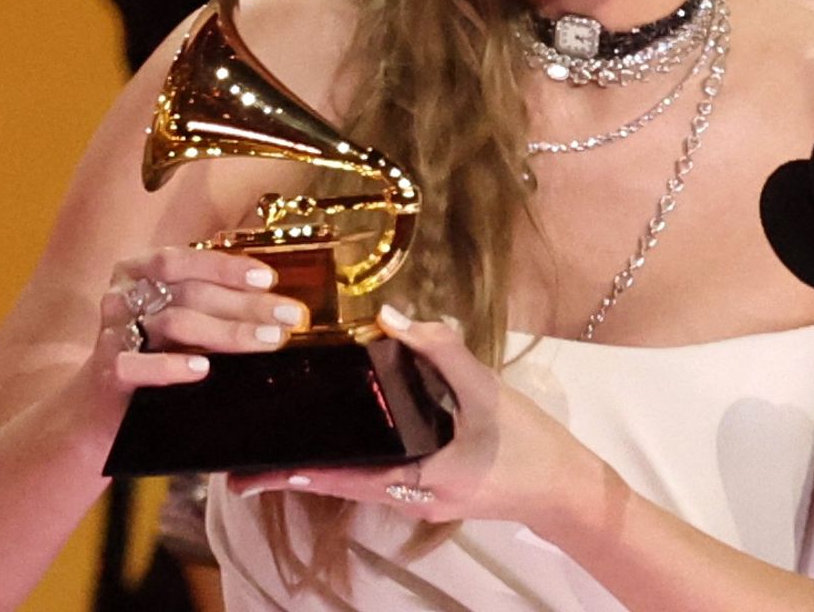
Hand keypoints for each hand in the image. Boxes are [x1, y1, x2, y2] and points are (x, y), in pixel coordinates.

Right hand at [84, 247, 310, 394]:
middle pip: (189, 293)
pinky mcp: (107, 375)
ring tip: (268, 341)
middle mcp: (122, 297)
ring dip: (227, 332)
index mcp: (137, 272)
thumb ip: (209, 300)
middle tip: (289, 316)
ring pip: (174, 324)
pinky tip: (203, 369)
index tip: (268, 279)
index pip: (181, 259)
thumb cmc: (149, 354)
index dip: (225, 266)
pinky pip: (136, 365)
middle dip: (246, 304)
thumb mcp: (175, 318)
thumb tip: (274, 298)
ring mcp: (112, 335)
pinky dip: (171, 366)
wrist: (94, 409)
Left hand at [229, 307, 612, 532]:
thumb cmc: (529, 443)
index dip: (297, 474)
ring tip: (280, 446)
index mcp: (419, 481)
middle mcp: (409, 499)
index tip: (255, 470)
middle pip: (341, 482)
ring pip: (358, 480)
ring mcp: (418, 500)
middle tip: (247, 460)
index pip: (344, 477)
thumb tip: (390, 315)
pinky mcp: (430, 491)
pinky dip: (352, 459)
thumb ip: (440, 348)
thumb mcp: (486, 389)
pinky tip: (339, 435)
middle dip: (296, 473)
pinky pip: (380, 474)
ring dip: (321, 467)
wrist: (566, 489)